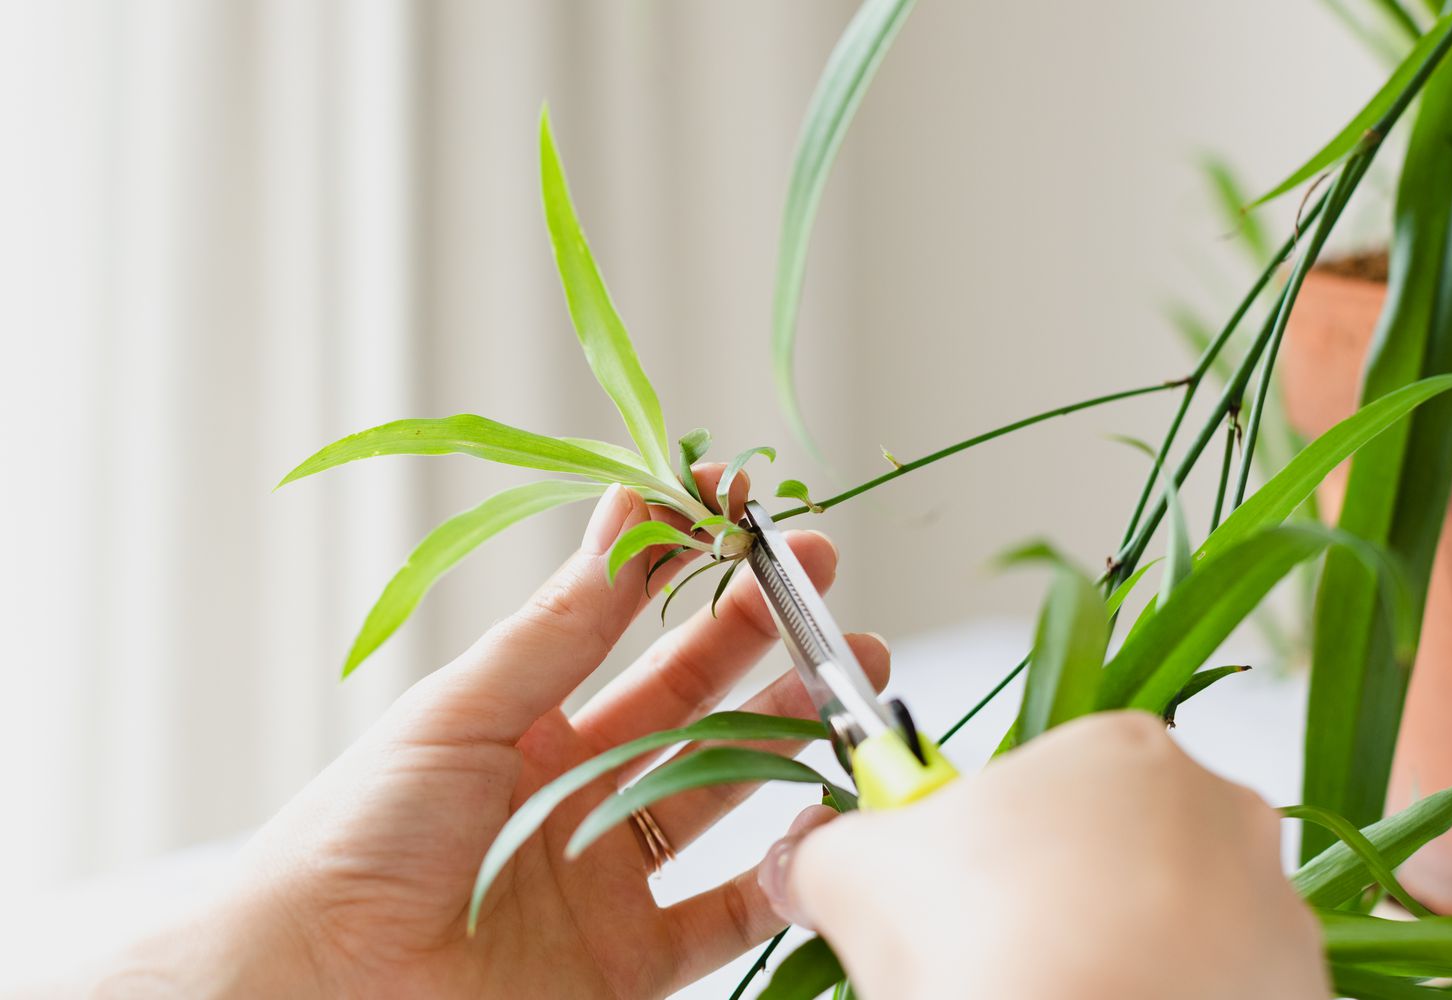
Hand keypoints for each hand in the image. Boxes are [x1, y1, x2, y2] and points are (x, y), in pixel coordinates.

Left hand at [93, 469, 888, 998]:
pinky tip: (822, 825)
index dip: (688, 567)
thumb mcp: (467, 708)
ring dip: (787, 736)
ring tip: (846, 681)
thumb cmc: (360, 833)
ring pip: (724, 792)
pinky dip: (781, 878)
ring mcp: (608, 871)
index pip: (626, 623)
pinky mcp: (629, 959)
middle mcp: (576, 788)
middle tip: (820, 583)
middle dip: (759, 636)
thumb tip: (629, 509)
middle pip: (689, 699)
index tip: (746, 513)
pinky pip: (728, 915)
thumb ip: (563, 625)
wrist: (316, 982)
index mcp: (528, 720)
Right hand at [761, 712, 1328, 999]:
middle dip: (1052, 902)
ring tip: (1052, 996)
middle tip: (997, 962)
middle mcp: (1220, 811)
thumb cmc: (986, 946)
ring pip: (1168, 925)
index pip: (1042, 787)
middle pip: (1110, 852)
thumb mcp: (861, 877)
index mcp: (1121, 750)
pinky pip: (1217, 989)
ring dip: (1114, 956)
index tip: (957, 900)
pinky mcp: (1303, 993)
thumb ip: (827, 847)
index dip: (986, 849)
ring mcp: (1275, 908)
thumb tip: (807, 855)